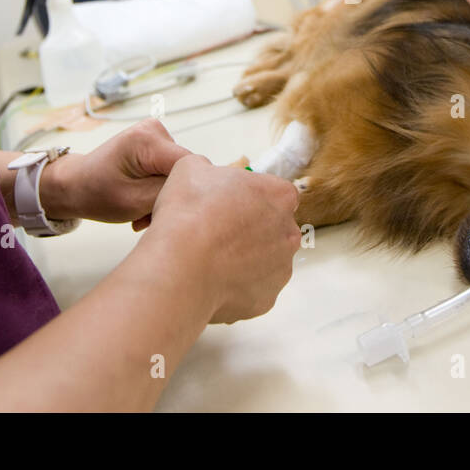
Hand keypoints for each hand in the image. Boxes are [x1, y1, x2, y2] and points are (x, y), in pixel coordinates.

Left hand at [44, 118, 191, 227]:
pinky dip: (159, 188)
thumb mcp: (135, 201)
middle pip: (184, 170)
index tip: (165, 211)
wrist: (75, 185)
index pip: (189, 166)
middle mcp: (155, 129)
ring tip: (141, 210)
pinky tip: (143, 199)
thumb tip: (203, 187)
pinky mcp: (157, 143)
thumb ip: (170, 192)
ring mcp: (157, 134)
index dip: (185, 192)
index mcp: (147, 139)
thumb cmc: (96, 193)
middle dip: (169, 196)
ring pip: (178, 173)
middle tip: (146, 217)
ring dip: (163, 195)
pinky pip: (170, 170)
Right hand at [138, 154, 300, 323]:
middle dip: (251, 232)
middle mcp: (289, 233)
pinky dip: (236, 288)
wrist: (180, 266)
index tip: (228, 205)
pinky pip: (252, 291)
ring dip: (245, 261)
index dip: (250, 199)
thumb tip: (204, 177)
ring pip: (265, 262)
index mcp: (279, 196)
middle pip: (273, 229)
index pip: (275, 193)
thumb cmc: (189, 214)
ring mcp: (280, 269)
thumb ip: (209, 170)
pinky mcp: (266, 300)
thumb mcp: (191, 169)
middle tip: (217, 233)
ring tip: (209, 261)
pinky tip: (211, 282)